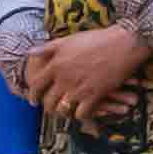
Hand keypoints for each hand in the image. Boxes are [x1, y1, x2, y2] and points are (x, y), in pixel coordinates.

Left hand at [28, 26, 151, 126]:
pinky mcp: (94, 95)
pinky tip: (81, 112)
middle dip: (47, 107)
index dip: (33, 94)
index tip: (33, 100)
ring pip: (63, 109)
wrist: (123, 44)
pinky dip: (80, 115)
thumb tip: (29, 52)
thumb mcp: (68, 40)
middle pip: (48, 100)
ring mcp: (79, 88)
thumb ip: (48, 48)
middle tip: (49, 109)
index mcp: (56, 64)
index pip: (36, 84)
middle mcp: (64, 78)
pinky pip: (81, 113)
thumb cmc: (96, 39)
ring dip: (62, 112)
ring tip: (64, 112)